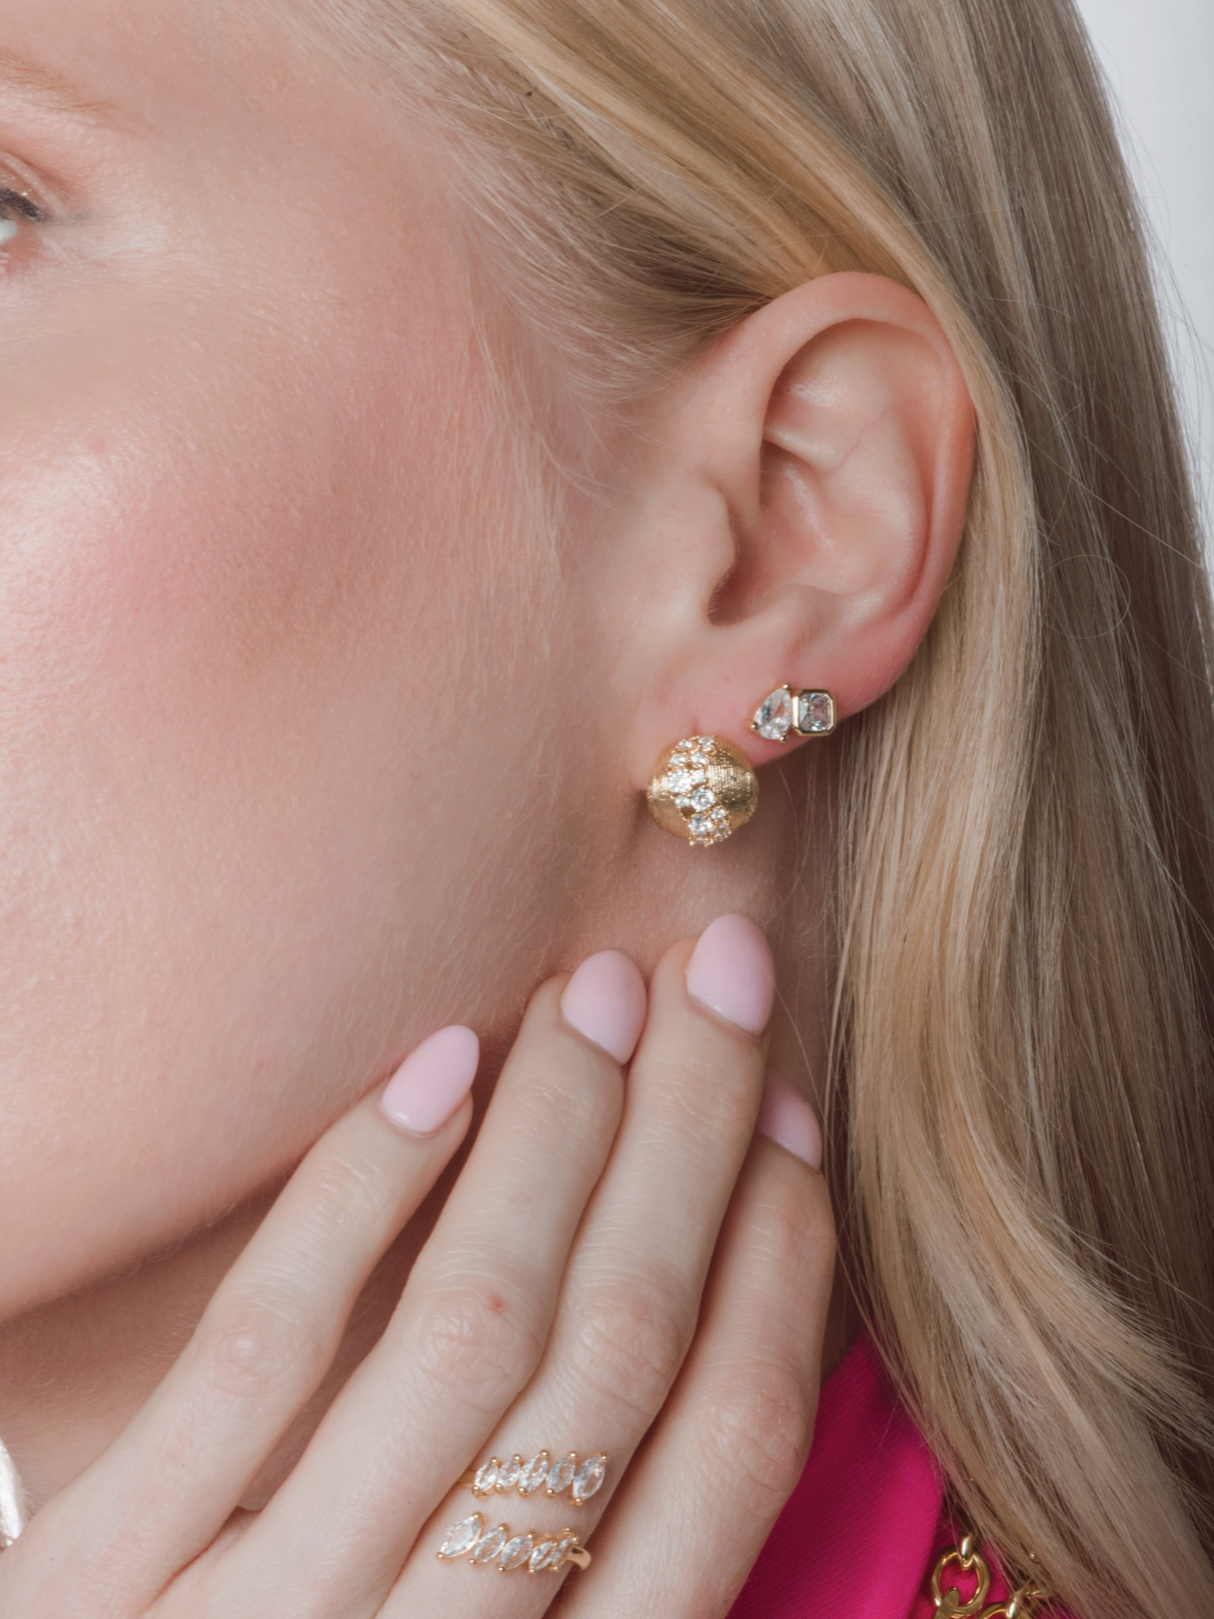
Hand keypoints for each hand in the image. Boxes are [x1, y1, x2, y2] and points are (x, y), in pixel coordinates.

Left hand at [0, 916, 834, 1617]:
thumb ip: (586, 1533)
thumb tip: (710, 1280)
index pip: (729, 1456)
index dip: (780, 1264)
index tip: (792, 1111)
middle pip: (616, 1355)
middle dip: (690, 1140)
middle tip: (722, 975)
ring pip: (470, 1334)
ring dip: (556, 1132)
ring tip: (596, 992)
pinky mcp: (99, 1581)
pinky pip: (263, 1348)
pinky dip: (366, 1189)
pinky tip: (442, 1065)